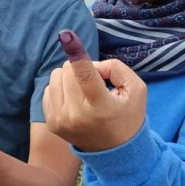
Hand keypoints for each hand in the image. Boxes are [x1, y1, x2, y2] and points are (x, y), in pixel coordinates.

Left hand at [43, 30, 146, 151]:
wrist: (115, 151)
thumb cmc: (127, 115)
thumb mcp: (136, 89)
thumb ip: (115, 68)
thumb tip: (86, 63)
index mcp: (99, 106)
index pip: (84, 74)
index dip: (76, 52)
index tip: (66, 34)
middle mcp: (76, 115)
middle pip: (67, 69)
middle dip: (82, 69)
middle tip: (96, 85)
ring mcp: (61, 121)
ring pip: (56, 76)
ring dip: (70, 78)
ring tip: (85, 94)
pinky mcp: (52, 123)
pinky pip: (49, 89)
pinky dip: (62, 89)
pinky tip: (75, 101)